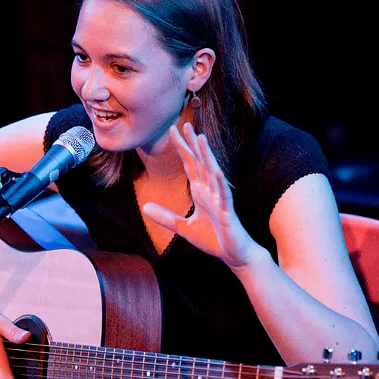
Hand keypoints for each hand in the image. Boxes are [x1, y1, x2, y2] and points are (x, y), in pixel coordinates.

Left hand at [142, 123, 258, 268]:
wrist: (233, 254)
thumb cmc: (213, 239)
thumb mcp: (183, 228)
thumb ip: (165, 216)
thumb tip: (144, 206)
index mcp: (201, 192)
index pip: (190, 165)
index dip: (182, 148)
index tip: (173, 129)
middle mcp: (211, 191)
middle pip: (200, 162)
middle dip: (193, 144)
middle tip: (185, 124)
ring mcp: (220, 200)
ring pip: (213, 173)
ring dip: (207, 156)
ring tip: (201, 138)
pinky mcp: (227, 212)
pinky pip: (224, 196)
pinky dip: (221, 185)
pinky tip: (218, 172)